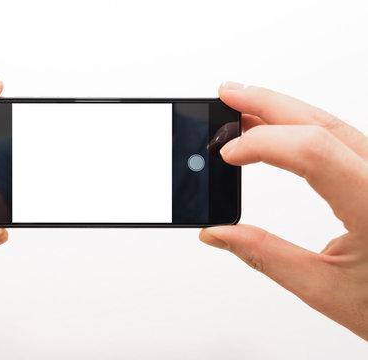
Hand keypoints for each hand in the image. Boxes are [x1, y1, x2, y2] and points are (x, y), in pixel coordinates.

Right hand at [200, 82, 367, 339]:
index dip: (263, 144)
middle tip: (227, 95)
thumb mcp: (323, 289)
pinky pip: (340, 138)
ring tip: (243, 107)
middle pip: (323, 124)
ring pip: (333, 125)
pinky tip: (277, 128)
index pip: (314, 153)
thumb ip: (264, 256)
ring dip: (284, 110)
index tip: (226, 154)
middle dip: (268, 104)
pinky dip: (301, 126)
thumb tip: (217, 232)